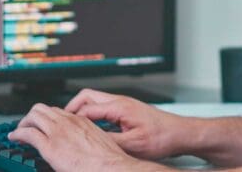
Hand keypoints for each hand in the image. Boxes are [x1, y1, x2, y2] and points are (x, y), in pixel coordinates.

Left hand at [9, 103, 139, 170]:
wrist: (112, 168)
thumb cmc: (109, 161)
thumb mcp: (99, 142)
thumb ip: (87, 139)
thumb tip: (83, 146)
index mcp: (81, 121)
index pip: (58, 111)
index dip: (47, 117)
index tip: (44, 124)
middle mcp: (68, 122)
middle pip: (42, 109)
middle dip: (32, 116)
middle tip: (28, 125)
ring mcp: (58, 132)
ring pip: (33, 116)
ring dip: (24, 123)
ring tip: (19, 131)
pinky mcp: (50, 146)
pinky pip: (28, 133)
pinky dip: (18, 133)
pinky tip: (14, 138)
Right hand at [65, 88, 187, 159]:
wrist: (180, 133)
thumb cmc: (162, 137)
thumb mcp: (134, 144)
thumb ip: (110, 141)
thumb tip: (91, 143)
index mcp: (119, 107)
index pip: (86, 108)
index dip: (72, 119)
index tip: (61, 127)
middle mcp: (120, 101)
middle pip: (87, 96)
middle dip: (72, 107)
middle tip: (62, 121)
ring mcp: (123, 104)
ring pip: (94, 100)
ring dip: (82, 110)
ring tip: (72, 125)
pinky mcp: (126, 110)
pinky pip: (103, 107)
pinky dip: (92, 114)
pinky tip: (91, 128)